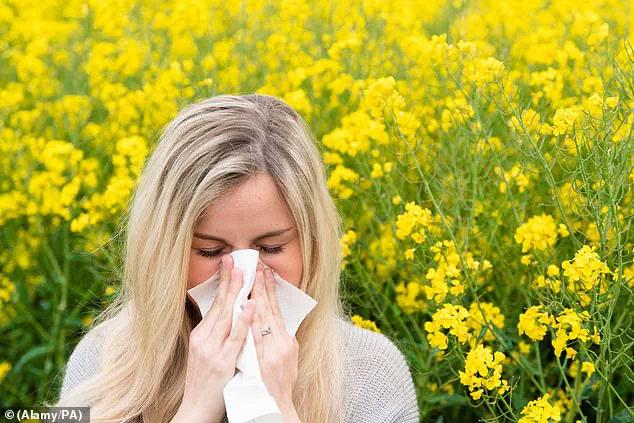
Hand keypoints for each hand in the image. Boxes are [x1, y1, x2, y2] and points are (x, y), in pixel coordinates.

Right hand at [173, 255, 255, 422]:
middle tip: (234, 259)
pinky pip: (235, 337)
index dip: (223, 283)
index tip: (229, 264)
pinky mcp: (222, 362)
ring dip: (236, 293)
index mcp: (201, 335)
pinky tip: (250, 305)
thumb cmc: (205, 383)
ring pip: (227, 316)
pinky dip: (243, 320)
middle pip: (219, 304)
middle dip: (228, 280)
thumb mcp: (205, 353)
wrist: (195, 411)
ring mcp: (213, 350)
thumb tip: (230, 312)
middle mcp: (204, 339)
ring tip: (244, 273)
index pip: (214, 304)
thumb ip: (215, 334)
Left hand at [250, 261, 299, 417]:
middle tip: (258, 266)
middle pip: (269, 310)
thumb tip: (273, 322)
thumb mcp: (285, 362)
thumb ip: (279, 342)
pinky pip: (254, 338)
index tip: (265, 272)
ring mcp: (271, 354)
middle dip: (262, 287)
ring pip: (262, 320)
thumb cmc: (277, 388)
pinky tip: (249, 306)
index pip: (276, 311)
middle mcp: (281, 346)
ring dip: (256, 296)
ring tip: (251, 276)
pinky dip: (251, 321)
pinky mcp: (262, 363)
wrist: (271, 411)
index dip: (270, 290)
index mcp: (287, 344)